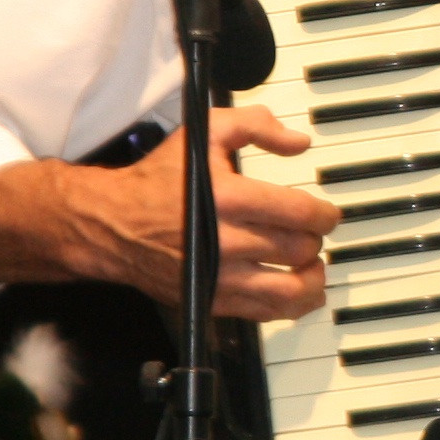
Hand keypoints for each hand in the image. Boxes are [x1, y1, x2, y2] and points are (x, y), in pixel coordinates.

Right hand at [79, 105, 339, 321]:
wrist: (112, 223)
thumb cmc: (159, 178)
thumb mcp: (204, 132)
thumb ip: (255, 125)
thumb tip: (299, 143)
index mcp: (229, 198)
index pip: (299, 213)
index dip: (325, 214)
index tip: (327, 213)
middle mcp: (226, 242)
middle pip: (298, 249)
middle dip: (314, 239)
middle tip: (312, 231)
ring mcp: (218, 277)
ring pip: (289, 292)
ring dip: (312, 279)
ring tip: (313, 265)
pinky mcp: (210, 301)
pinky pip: (264, 314)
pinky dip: (290, 305)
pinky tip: (296, 288)